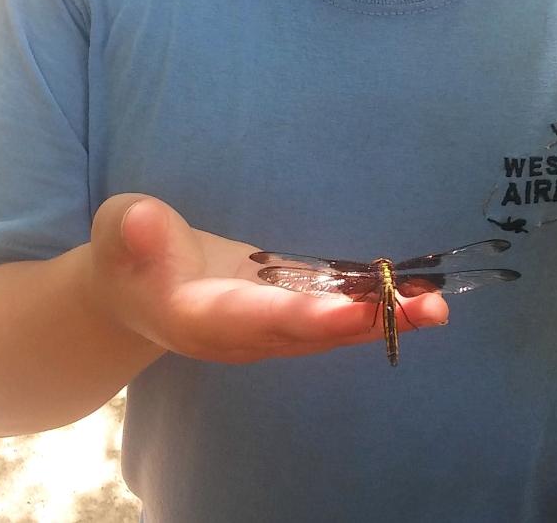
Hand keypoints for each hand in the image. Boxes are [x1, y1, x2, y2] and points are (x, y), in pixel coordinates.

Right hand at [88, 194, 447, 364]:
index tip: (349, 312)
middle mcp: (244, 335)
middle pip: (309, 334)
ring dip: (386, 319)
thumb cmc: (126, 255)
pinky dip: (375, 307)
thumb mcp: (118, 232)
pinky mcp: (287, 313)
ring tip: (437, 303)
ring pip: (331, 330)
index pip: (255, 318)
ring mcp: (268, 329)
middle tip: (425, 308)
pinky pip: (335, 314)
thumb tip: (140, 220)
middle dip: (368, 323)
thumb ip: (131, 230)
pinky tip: (418, 294)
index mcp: (200, 317)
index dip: (303, 317)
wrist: (134, 290)